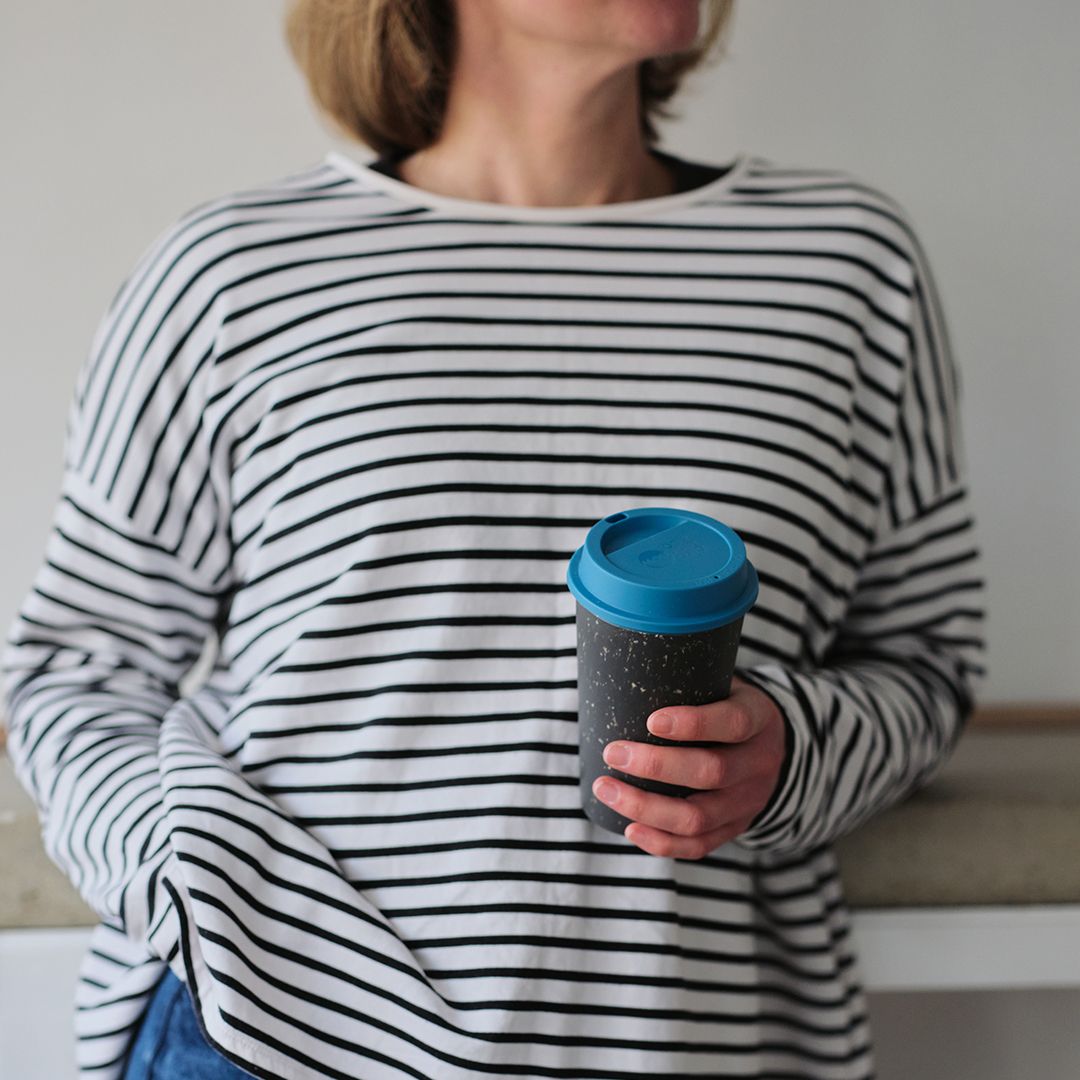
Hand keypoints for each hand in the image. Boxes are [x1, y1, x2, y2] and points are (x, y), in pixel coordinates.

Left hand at [592, 674, 788, 858]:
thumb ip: (688, 679)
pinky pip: (698, 846)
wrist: (776, 746)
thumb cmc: (728, 706)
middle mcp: (758, 763)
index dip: (694, 724)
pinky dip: (661, 842)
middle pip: (711, 773)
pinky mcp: (734, 828)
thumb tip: (620, 666)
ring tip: (606, 788)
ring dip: (646, 807)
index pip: (732, 723)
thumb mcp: (724, 684)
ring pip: (698, 817)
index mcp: (758, 719)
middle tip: (614, 752)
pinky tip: (629, 827)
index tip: (651, 720)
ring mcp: (748, 802)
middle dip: (656, 766)